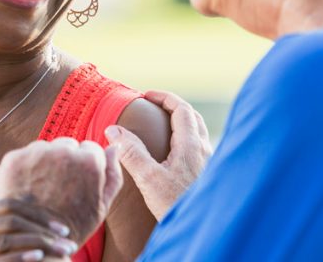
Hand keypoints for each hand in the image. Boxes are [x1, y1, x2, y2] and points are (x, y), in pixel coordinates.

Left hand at [0, 138, 123, 244]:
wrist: (34, 243)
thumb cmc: (73, 227)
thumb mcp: (102, 206)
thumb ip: (112, 174)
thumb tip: (114, 147)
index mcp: (88, 160)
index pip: (90, 148)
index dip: (85, 167)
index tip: (78, 182)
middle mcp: (63, 150)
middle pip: (67, 145)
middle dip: (65, 160)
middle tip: (60, 186)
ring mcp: (36, 153)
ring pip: (45, 148)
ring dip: (45, 161)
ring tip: (43, 188)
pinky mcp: (14, 158)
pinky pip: (24, 155)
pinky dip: (25, 167)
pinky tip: (28, 187)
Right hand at [0, 198, 77, 261]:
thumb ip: (6, 220)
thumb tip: (31, 196)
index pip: (9, 205)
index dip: (38, 214)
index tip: (63, 228)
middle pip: (11, 220)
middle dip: (43, 230)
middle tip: (68, 242)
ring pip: (6, 239)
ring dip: (38, 243)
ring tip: (61, 252)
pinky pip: (0, 259)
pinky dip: (21, 256)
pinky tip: (39, 256)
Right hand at [104, 90, 211, 220]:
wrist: (202, 228)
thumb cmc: (177, 205)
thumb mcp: (149, 179)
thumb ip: (132, 153)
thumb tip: (113, 130)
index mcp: (191, 145)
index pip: (181, 109)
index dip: (164, 98)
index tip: (147, 95)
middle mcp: (205, 150)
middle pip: (193, 117)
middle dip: (174, 107)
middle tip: (154, 106)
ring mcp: (210, 163)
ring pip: (198, 132)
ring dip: (183, 122)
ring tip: (163, 126)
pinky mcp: (209, 175)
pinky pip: (200, 147)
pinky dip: (187, 139)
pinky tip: (176, 154)